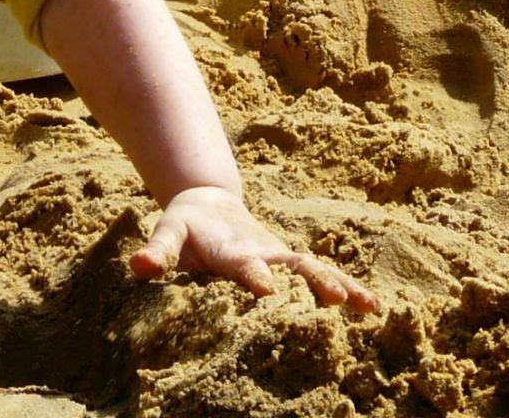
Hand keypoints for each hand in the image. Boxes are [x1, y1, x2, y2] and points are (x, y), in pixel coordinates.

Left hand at [130, 185, 378, 311]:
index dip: (255, 275)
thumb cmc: (187, 225)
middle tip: (333, 298)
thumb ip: (158, 251)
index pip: (245, 265)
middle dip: (310, 281)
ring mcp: (282, 257)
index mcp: (232, 250)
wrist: (208, 201)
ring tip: (363, 305)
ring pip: (314, 270)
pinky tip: (372, 307)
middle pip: (291, 267)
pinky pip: (324, 275)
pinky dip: (348, 287)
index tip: (267, 289)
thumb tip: (136, 266)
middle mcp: (264, 252)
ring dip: (338, 285)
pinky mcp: (293, 265)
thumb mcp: (168, 233)